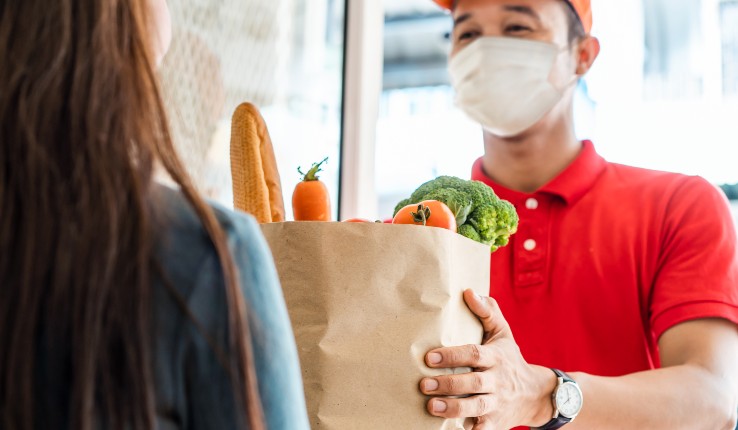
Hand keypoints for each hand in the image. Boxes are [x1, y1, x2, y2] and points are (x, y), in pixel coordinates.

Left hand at [419, 290, 555, 428]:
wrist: (536, 393)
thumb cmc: (510, 358)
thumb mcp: (503, 333)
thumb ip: (487, 312)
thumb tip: (468, 291)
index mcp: (496, 357)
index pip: (474, 354)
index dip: (452, 355)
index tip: (429, 357)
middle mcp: (498, 380)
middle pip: (474, 382)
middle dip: (448, 384)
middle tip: (423, 384)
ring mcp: (498, 403)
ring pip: (477, 407)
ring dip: (453, 408)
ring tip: (431, 407)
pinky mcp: (496, 422)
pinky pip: (483, 428)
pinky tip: (452, 428)